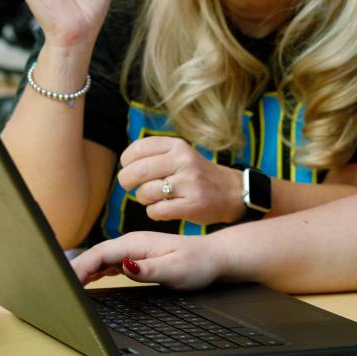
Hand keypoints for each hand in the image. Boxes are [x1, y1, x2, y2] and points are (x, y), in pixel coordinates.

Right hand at [72, 231, 223, 288]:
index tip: (66, 282)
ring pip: (102, 257)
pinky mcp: (139, 256)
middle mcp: (134, 242)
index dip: (80, 267)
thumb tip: (123, 266)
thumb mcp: (175, 268)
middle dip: (76, 268)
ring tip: (67, 284)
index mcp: (138, 242)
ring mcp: (136, 248)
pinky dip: (97, 270)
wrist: (214, 256)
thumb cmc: (198, 263)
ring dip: (84, 269)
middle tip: (58, 286)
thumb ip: (148, 268)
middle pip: (96, 254)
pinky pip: (112, 261)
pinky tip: (90, 279)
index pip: (100, 254)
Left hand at [117, 136, 244, 225]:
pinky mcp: (192, 205)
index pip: (138, 148)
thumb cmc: (196, 174)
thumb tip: (125, 162)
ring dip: (143, 198)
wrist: (231, 191)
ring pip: (145, 193)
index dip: (126, 161)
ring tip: (154, 197)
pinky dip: (153, 212)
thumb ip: (155, 154)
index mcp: (178, 145)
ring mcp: (189, 183)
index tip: (128, 167)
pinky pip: (156, 211)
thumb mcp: (181, 154)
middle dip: (126, 181)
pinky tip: (162, 209)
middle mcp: (184, 161)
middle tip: (129, 186)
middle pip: (137, 171)